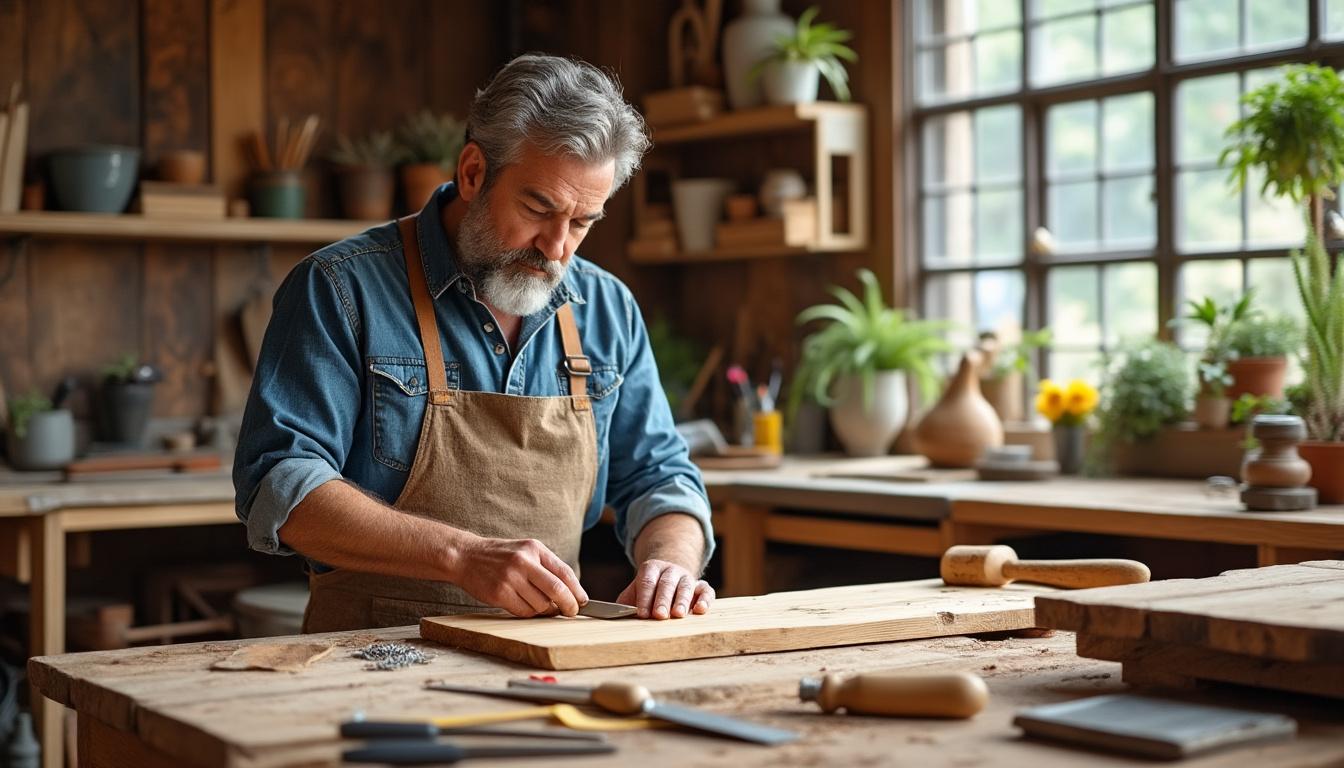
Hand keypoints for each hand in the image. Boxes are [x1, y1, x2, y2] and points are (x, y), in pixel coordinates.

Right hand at [450, 534, 587, 617]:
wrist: (466, 556)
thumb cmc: (500, 556)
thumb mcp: (525, 550)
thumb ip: (546, 566)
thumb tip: (570, 591)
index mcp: (534, 549)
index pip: (564, 572)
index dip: (577, 590)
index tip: (582, 601)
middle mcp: (523, 562)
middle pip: (556, 590)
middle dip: (569, 605)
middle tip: (571, 612)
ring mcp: (510, 578)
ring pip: (541, 604)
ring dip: (546, 610)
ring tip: (542, 606)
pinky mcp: (499, 594)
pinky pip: (524, 612)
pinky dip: (530, 613)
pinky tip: (526, 606)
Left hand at [617, 559, 714, 619]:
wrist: (669, 575)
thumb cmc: (648, 591)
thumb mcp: (634, 592)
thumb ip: (626, 602)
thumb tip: (617, 615)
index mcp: (651, 569)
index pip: (647, 581)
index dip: (644, 597)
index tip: (641, 613)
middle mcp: (670, 571)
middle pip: (666, 583)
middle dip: (662, 600)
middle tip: (659, 615)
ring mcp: (687, 577)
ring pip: (686, 586)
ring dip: (682, 600)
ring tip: (678, 615)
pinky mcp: (701, 586)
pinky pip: (706, 591)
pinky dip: (704, 599)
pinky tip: (699, 610)